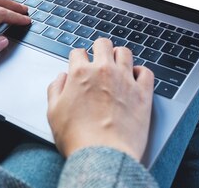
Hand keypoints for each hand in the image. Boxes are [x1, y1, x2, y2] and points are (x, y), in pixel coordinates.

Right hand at [46, 38, 153, 160]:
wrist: (103, 155)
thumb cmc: (77, 137)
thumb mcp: (53, 113)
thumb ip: (55, 89)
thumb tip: (61, 78)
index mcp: (80, 73)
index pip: (78, 52)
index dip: (77, 58)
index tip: (79, 64)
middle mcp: (103, 71)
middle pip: (103, 44)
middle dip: (99, 48)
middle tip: (99, 58)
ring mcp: (125, 79)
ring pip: (125, 52)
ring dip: (119, 56)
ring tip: (117, 65)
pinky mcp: (142, 93)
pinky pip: (146, 71)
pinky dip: (140, 72)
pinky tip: (135, 78)